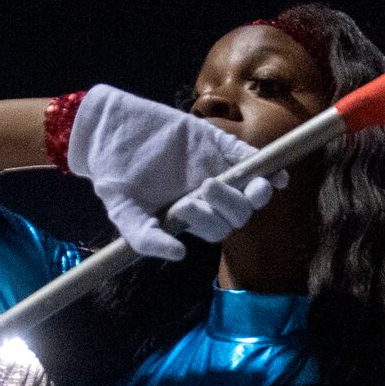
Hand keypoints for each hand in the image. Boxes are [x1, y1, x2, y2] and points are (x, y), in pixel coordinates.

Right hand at [65, 85, 276, 260]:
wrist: (108, 131)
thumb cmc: (114, 176)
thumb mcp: (123, 212)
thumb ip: (146, 238)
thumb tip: (180, 254)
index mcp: (189, 215)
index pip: (216, 229)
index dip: (208, 223)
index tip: (183, 206)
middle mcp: (207, 196)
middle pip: (238, 214)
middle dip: (230, 206)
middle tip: (205, 187)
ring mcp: (215, 168)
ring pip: (250, 189)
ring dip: (257, 193)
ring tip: (255, 187)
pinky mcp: (217, 142)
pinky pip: (248, 156)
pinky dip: (263, 164)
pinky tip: (276, 175)